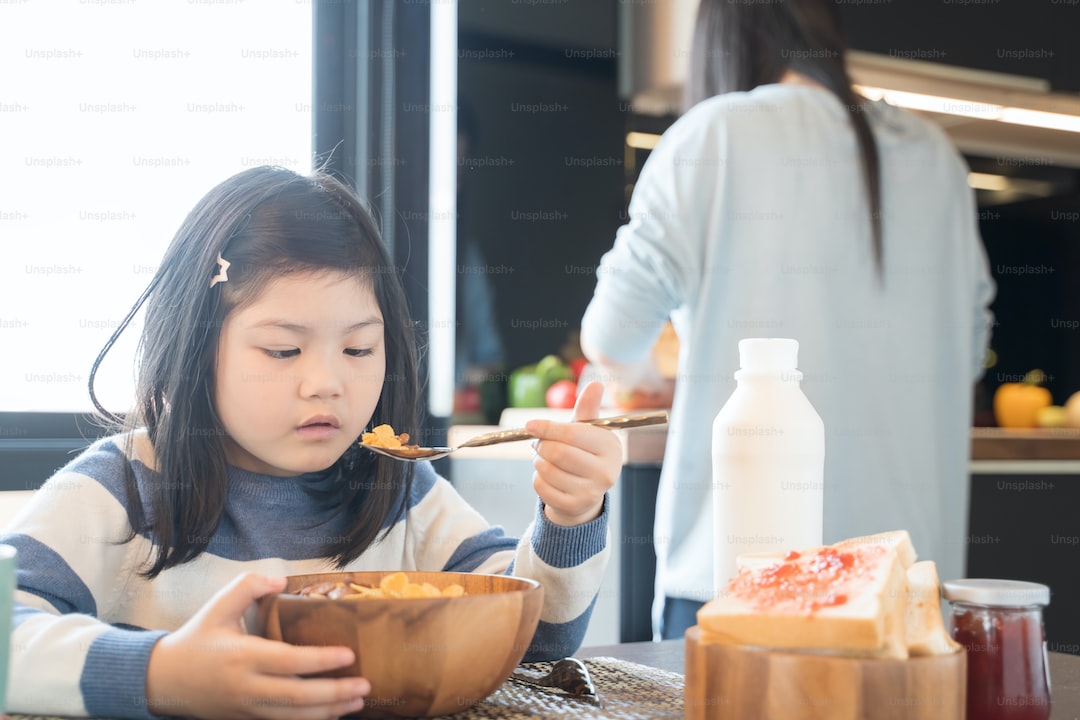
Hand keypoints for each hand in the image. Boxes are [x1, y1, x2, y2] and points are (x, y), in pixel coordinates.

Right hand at [146, 573, 369, 718]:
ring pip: (294, 717)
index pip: (290, 661)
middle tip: (365, 686)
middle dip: (335, 693)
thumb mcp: (218, 606)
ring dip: (329, 712)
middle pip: (298, 697)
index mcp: (242, 656)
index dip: (321, 660)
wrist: (162, 680)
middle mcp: (246, 687)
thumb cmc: (197, 639)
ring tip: (357, 703)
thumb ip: (248, 587)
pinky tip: (332, 714)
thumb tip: (282, 581)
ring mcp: (246, 709)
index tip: (349, 656)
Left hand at [525, 381, 621, 525]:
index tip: (529, 425)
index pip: (573, 434)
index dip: (548, 428)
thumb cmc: (584, 453)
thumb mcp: (587, 431)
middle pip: (558, 453)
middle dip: (541, 445)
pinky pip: (541, 486)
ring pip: (547, 470)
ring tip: (546, 459)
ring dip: (538, 461)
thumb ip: (588, 409)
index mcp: (610, 448)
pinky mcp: (574, 507)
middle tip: (538, 443)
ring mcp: (591, 493)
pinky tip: (547, 476)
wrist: (586, 493)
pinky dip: (537, 478)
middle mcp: (606, 472)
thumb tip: (596, 383)